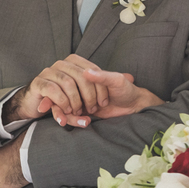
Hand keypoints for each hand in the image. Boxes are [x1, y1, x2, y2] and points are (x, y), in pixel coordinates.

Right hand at [3, 55, 107, 126]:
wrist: (34, 106)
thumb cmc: (64, 100)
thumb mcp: (84, 95)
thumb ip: (93, 84)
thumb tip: (92, 74)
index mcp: (74, 62)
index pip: (93, 70)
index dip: (100, 88)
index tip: (103, 103)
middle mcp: (62, 64)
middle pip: (82, 77)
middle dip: (89, 96)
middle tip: (91, 110)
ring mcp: (49, 72)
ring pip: (68, 83)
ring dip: (75, 101)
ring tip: (78, 112)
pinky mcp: (38, 82)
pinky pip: (52, 90)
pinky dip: (62, 103)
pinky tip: (66, 112)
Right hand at [46, 68, 163, 126]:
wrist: (128, 107)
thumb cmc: (123, 90)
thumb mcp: (117, 81)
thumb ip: (102, 76)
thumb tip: (86, 72)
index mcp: (79, 65)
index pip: (77, 75)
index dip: (90, 89)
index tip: (103, 100)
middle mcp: (70, 76)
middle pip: (66, 88)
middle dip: (81, 102)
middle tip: (96, 109)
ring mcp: (67, 92)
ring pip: (61, 101)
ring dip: (73, 114)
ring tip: (86, 120)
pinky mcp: (68, 106)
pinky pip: (60, 112)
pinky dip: (69, 119)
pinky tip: (81, 122)